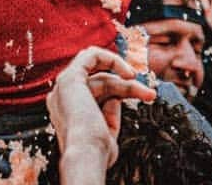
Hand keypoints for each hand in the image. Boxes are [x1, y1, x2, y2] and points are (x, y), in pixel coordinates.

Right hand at [47, 47, 154, 169]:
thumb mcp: (106, 131)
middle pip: (100, 82)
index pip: (95, 93)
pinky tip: (128, 74)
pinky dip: (112, 59)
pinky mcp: (70, 77)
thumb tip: (115, 99)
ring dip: (126, 80)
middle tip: (150, 95)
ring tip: (144, 92)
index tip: (142, 96)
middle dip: (127, 87)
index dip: (119, 92)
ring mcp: (63, 86)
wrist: (87, 155)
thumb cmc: (96, 152)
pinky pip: (92, 55)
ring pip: (100, 71)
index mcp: (67, 111)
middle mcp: (62, 97)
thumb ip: (109, 113)